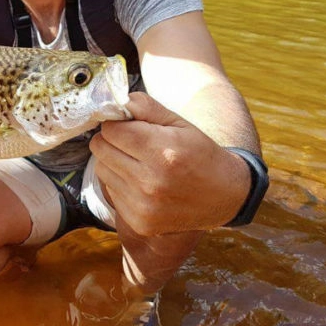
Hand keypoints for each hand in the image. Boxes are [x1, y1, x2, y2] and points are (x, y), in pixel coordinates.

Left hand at [90, 92, 250, 235]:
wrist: (225, 196)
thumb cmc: (200, 153)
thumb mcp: (179, 122)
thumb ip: (145, 107)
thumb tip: (114, 102)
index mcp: (162, 152)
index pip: (110, 130)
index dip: (115, 123)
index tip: (126, 125)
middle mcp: (150, 182)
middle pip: (100, 148)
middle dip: (111, 140)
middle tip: (130, 142)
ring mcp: (143, 206)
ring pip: (101, 169)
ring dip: (113, 161)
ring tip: (138, 162)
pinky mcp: (140, 223)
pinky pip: (111, 191)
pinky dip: (120, 183)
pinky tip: (142, 183)